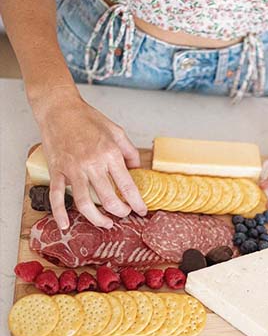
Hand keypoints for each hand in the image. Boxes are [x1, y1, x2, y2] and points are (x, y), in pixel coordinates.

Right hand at [33, 89, 146, 228]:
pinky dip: (60, 213)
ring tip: (106, 224)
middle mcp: (92, 164)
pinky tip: (65, 225)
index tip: (142, 211)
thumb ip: (129, 152)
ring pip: (85, 203)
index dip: (137, 203)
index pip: (127, 186)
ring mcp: (72, 169)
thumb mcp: (117, 131)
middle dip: (120, 212)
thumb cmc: (88, 119)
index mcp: (110, 154)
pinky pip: (57, 197)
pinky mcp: (56, 171)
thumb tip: (137, 169)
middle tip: (125, 215)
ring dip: (97, 219)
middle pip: (109, 199)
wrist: (59, 110)